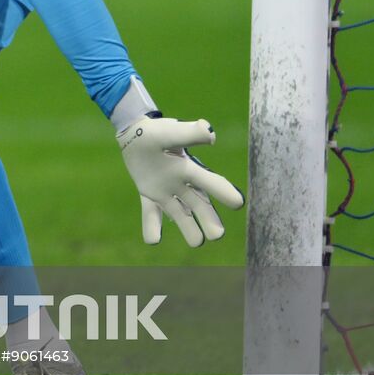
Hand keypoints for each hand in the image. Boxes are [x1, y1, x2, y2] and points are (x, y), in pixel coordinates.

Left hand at [117, 116, 244, 246]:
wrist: (135, 132)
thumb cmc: (157, 132)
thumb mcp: (171, 131)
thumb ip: (189, 133)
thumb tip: (210, 133)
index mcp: (190, 169)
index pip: (210, 182)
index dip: (223, 191)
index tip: (238, 203)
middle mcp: (182, 183)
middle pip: (199, 204)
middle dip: (209, 219)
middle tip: (217, 235)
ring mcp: (166, 191)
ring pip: (180, 213)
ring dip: (187, 227)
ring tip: (197, 242)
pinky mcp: (149, 194)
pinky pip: (151, 213)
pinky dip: (152, 226)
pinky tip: (152, 240)